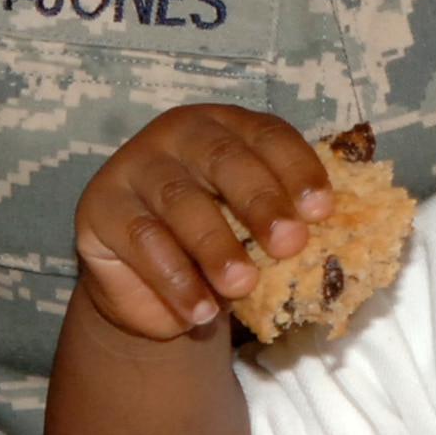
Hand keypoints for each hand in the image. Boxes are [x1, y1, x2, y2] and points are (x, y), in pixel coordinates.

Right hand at [75, 104, 333, 338]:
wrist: (149, 283)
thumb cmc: (217, 240)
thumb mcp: (252, 230)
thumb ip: (282, 225)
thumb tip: (334, 241)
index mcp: (229, 124)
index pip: (268, 135)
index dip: (297, 169)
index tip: (323, 210)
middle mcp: (181, 132)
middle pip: (224, 158)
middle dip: (261, 202)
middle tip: (290, 244)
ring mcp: (137, 163)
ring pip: (181, 200)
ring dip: (217, 246)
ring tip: (243, 286)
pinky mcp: (101, 204)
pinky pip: (142, 239)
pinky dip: (175, 279)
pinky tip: (200, 310)